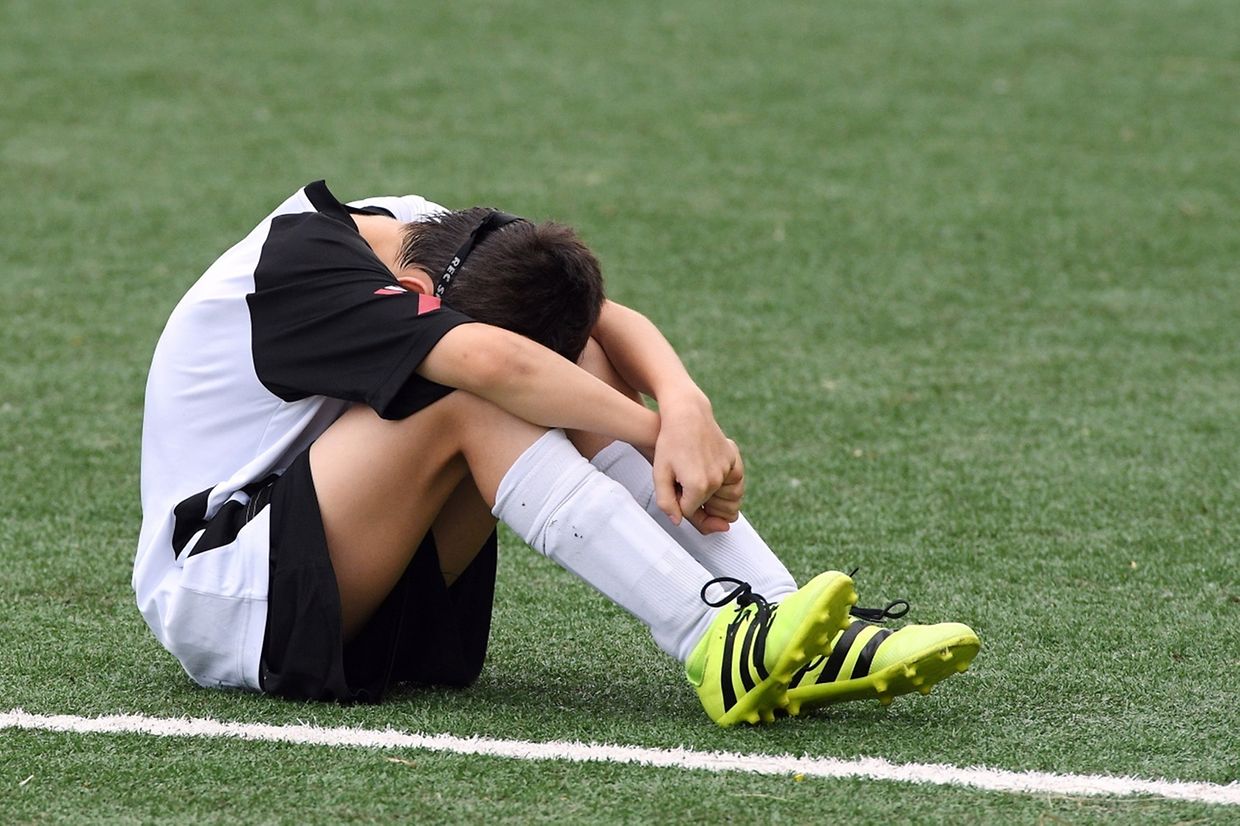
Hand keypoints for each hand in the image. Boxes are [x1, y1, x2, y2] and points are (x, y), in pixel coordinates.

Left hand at [651, 393, 744, 533]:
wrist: (687, 414)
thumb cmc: (670, 441)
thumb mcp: (659, 473)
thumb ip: (666, 502)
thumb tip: (678, 521)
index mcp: (696, 485)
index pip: (691, 513)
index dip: (680, 508)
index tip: (675, 495)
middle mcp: (715, 480)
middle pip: (712, 510)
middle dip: (702, 507)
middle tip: (690, 496)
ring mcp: (727, 469)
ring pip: (730, 502)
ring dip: (719, 502)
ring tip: (704, 493)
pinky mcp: (734, 460)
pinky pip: (737, 485)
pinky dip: (729, 488)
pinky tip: (716, 483)